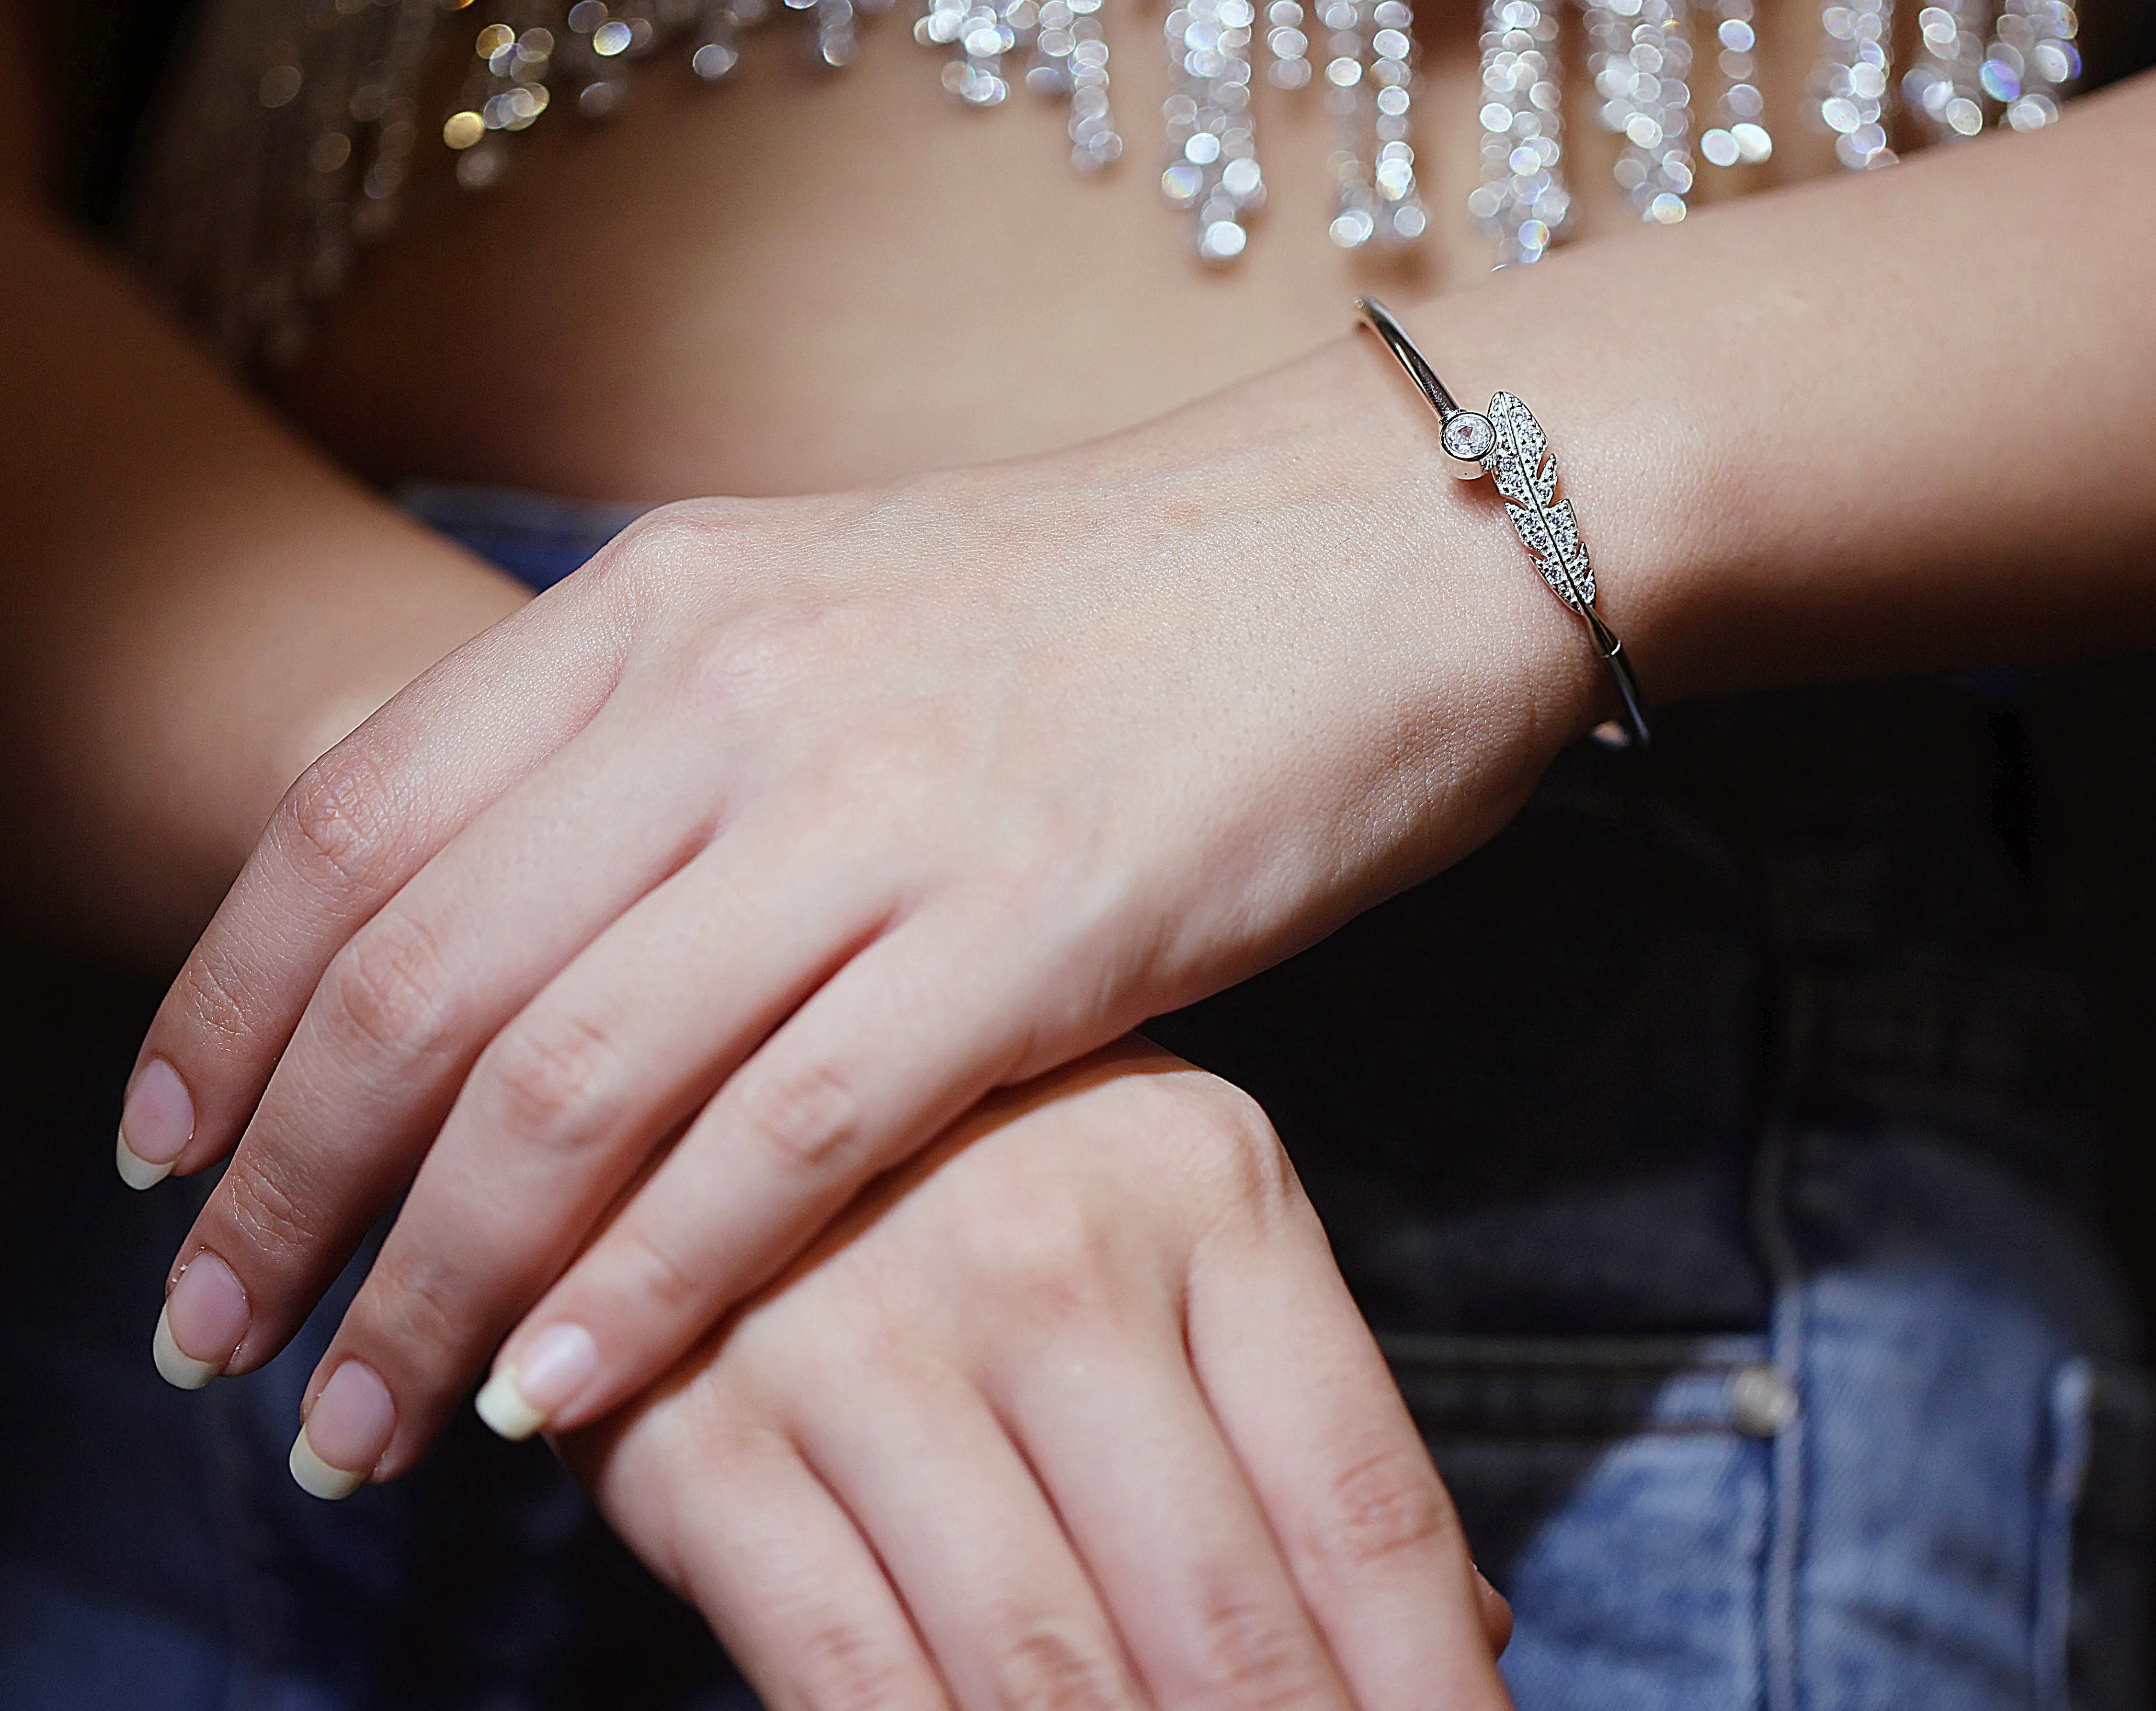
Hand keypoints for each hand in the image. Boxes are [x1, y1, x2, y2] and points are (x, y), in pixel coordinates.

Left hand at [131, 338, 1601, 1477]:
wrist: (1371, 540)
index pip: (351, 824)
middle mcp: (737, 690)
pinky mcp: (1038, 925)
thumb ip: (655, 747)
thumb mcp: (826, 612)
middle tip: (212, 1342)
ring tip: (361, 1422)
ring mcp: (885, 805)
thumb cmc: (1106, 603)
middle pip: (424, 978)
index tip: (159, 1163)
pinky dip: (655, 1281)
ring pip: (575, 1080)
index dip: (223, 1014)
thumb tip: (500, 924)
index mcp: (668, 602)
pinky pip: (787, 1139)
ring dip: (438, 1280)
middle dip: (286, 1194)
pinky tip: (569, 1391)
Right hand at [566, 1044, 1512, 1710]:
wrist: (713, 1078)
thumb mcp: (1181, 1225)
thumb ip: (1302, 1424)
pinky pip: (853, 1679)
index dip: (1431, 1695)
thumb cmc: (999, 1166)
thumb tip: (1470, 1640)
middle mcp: (1045, 1248)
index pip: (1360, 1502)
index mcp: (1203, 1186)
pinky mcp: (706, 1437)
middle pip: (1221, 1614)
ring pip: (1043, 1671)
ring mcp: (863, 1340)